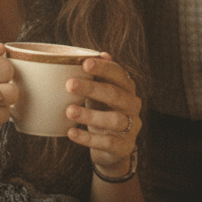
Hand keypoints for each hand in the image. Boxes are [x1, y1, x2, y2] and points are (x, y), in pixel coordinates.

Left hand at [64, 53, 141, 178]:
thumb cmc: (103, 111)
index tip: (85, 63)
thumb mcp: (100, 92)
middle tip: (69, 84)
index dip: (104, 68)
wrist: (112, 148)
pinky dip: (88, 138)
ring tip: (69, 111)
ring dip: (90, 115)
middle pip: (116, 95)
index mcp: (127, 88)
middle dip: (93, 88)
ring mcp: (131, 127)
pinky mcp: (123, 147)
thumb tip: (99, 54)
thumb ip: (98, 76)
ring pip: (114, 120)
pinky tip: (71, 132)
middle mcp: (132, 105)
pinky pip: (107, 142)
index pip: (119, 74)